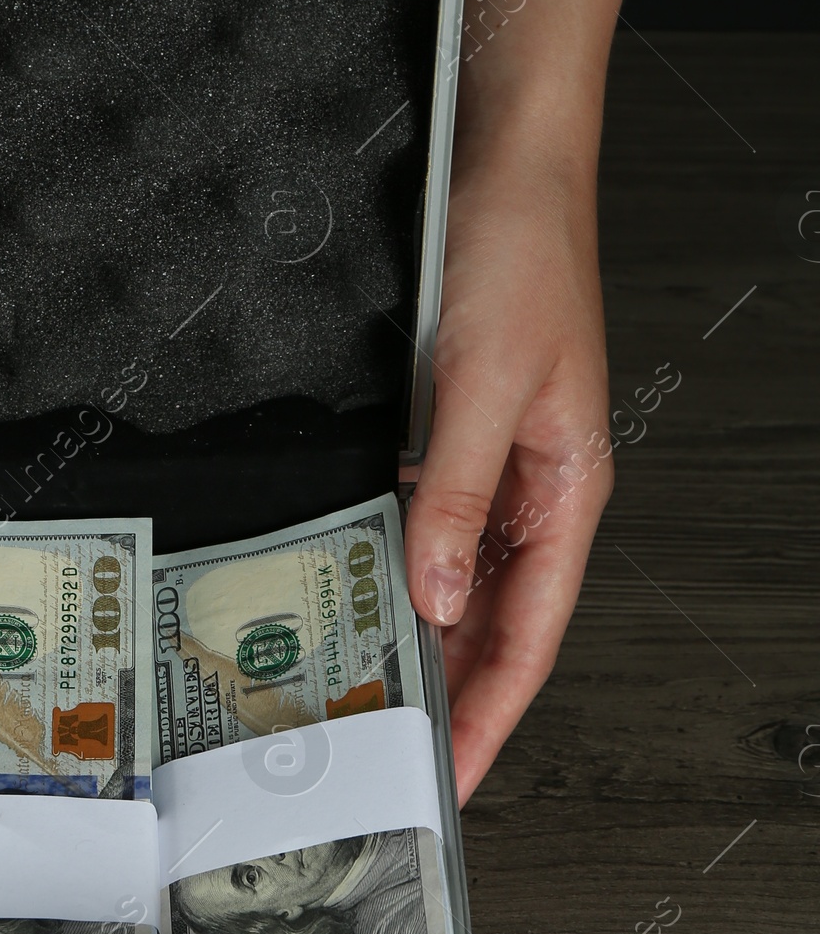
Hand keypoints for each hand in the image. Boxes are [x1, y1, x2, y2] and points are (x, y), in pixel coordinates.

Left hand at [404, 0, 636, 801]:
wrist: (507, 157)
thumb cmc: (524, 252)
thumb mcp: (483, 382)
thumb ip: (457, 492)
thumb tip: (436, 593)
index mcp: (567, 490)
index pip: (530, 636)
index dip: (491, 713)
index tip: (454, 776)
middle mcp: (536, 487)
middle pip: (496, 620)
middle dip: (453, 692)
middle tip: (392, 753)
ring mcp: (498, 460)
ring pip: (462, 576)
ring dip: (425, 632)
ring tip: (369, 689)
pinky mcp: (458, 428)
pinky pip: (434, 519)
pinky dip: (403, 561)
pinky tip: (365, 585)